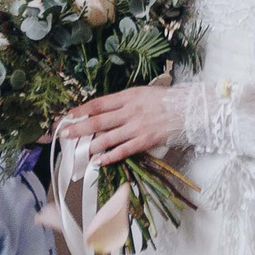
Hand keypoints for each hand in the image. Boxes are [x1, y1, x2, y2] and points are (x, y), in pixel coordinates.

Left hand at [57, 84, 185, 167]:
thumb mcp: (143, 93)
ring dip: (91, 145)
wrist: (190, 109)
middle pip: (97, 121)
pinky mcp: (145, 141)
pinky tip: (99, 161)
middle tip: (64, 134)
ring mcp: (137, 127)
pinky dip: (109, 157)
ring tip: (79, 151)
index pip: (98, 104)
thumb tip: (103, 111)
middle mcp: (129, 111)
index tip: (68, 116)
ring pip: (107, 138)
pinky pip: (123, 150)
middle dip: (78, 128)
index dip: (81, 110)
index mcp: (128, 96)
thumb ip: (124, 102)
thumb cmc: (166, 100)